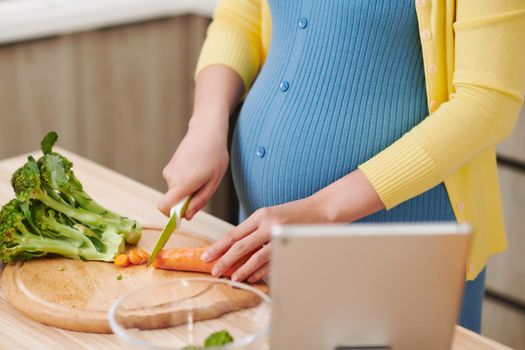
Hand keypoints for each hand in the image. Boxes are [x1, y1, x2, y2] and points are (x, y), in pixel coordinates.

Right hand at [157, 121, 228, 218]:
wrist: (207, 130)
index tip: (185, 214)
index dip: (172, 216)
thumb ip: (200, 201)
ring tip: (203, 174)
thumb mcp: (213, 182)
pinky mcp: (170, 166)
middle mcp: (170, 178)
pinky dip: (186, 182)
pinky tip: (198, 169)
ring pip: (176, 192)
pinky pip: (176, 183)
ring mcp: (168, 171)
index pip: (164, 207)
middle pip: (173, 201)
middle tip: (204, 186)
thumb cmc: (214, 155)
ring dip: (188, 190)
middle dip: (187, 201)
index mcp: (181, 183)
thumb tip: (187, 216)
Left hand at [201, 196, 328, 282]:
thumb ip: (254, 230)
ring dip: (242, 270)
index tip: (206, 256)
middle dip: (224, 261)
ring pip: (255, 257)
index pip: (234, 233)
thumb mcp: (271, 216)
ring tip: (232, 279)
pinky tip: (252, 277)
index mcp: (260, 215)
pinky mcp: (289, 245)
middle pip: (240, 246)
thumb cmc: (295, 213)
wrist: (322, 209)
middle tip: (214, 271)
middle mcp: (267, 224)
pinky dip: (260, 271)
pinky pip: (271, 262)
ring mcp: (279, 235)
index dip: (218, 247)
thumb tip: (235, 248)